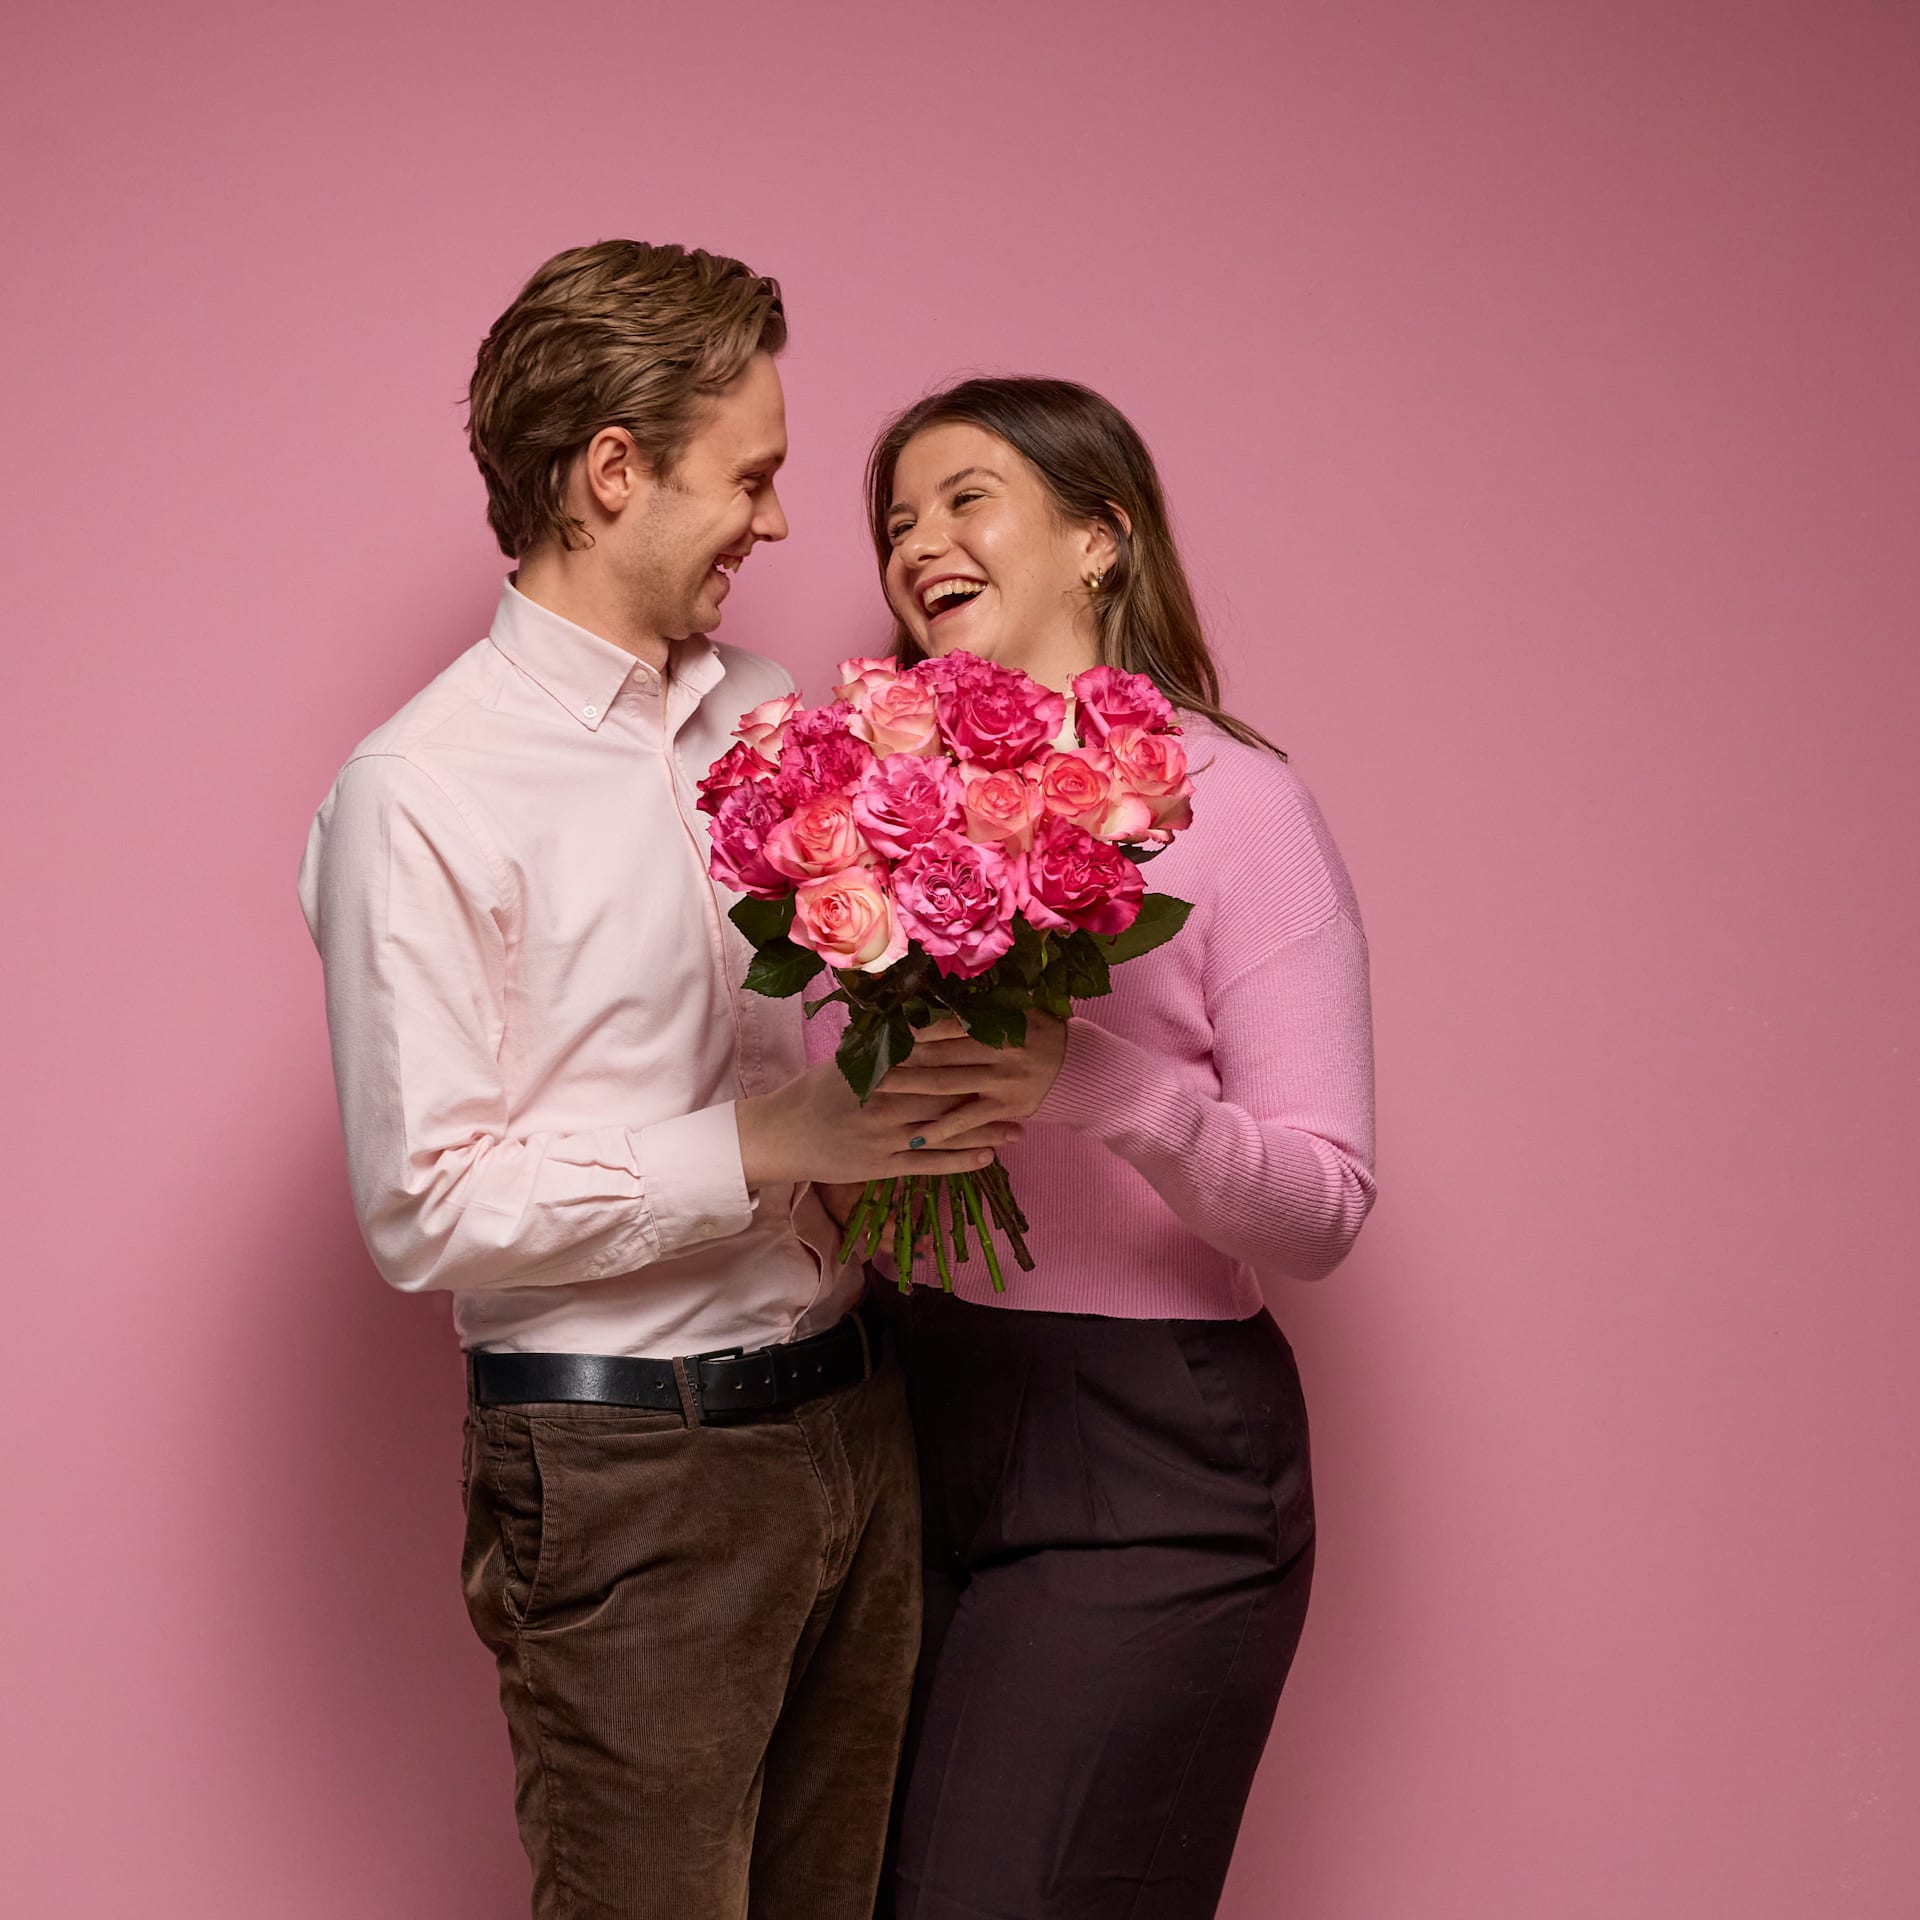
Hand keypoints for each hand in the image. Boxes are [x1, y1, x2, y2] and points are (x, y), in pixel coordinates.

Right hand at [736, 1056, 1021, 1189]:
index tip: (1000, 1038)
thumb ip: (882, 1048)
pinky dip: (960, 1161)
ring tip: (1018, 1130)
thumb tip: (916, 1022)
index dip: (967, 1046)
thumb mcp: (845, 1061)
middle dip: (987, 1090)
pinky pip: (928, 1164)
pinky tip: (987, 1159)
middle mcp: (885, 1099)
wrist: (781, 1135)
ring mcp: (884, 1134)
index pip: (930, 1051)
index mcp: (876, 1067)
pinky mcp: (881, 1165)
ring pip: (944, 1131)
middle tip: (1025, 1087)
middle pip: (946, 1092)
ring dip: (983, 1130)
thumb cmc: (812, 1093)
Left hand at [872, 1013, 1068, 1144]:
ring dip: (910, 1088)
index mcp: (998, 1022)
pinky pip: (968, 1120)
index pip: (947, 1024)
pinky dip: (943, 1129)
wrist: (1081, 1068)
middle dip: (902, 1057)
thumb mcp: (1019, 1010)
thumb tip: (938, 993)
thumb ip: (985, 1005)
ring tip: (878, 1089)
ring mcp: (1000, 1082)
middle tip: (868, 1059)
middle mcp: (997, 1052)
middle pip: (940, 1054)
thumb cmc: (1042, 1033)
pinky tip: (916, 1136)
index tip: (885, 1029)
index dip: (914, 1027)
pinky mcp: (1004, 1108)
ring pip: (946, 1085)